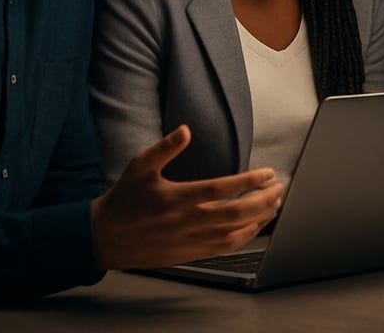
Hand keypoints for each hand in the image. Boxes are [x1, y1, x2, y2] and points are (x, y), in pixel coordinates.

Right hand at [91, 125, 285, 269]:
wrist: (104, 237)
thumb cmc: (124, 199)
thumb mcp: (139, 166)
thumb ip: (165, 147)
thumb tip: (186, 129)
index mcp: (178, 197)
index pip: (222, 189)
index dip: (249, 181)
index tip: (268, 174)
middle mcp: (187, 221)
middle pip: (235, 213)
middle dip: (263, 201)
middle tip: (279, 189)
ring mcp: (190, 240)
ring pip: (233, 232)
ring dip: (259, 219)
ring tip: (275, 205)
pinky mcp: (189, 253)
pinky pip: (223, 248)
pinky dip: (244, 238)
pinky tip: (255, 227)